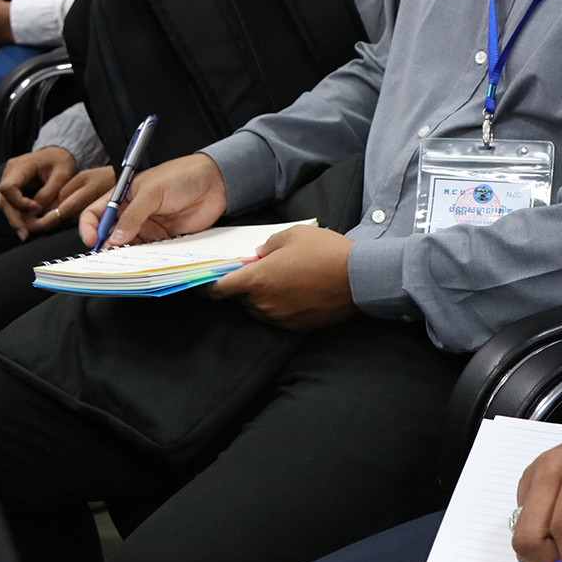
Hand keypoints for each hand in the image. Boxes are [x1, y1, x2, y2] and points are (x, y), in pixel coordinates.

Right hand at [0, 147, 113, 239]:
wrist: (58, 153)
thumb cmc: (61, 161)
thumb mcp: (63, 174)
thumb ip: (49, 192)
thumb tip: (36, 211)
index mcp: (21, 165)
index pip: (8, 187)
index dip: (20, 202)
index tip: (37, 208)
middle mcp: (10, 172)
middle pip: (2, 199)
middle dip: (14, 218)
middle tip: (25, 234)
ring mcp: (8, 179)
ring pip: (3, 203)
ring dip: (14, 218)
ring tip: (26, 232)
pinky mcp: (12, 186)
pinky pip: (9, 203)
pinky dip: (17, 214)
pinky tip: (26, 224)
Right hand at [81, 151, 225, 247]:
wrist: (216, 182)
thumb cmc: (182, 176)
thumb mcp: (152, 191)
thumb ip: (133, 215)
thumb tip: (114, 237)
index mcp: (123, 196)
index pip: (96, 214)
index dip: (90, 227)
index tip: (92, 240)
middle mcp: (133, 213)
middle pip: (110, 234)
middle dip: (106, 246)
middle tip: (108, 257)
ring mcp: (148, 227)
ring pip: (129, 246)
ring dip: (125, 255)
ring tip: (126, 261)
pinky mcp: (164, 238)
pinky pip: (149, 251)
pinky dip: (144, 258)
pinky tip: (144, 262)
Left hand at [207, 224, 355, 329]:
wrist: (359, 277)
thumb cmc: (325, 251)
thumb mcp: (294, 234)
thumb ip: (268, 245)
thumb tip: (259, 255)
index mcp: (257, 280)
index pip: (219, 289)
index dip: (208, 287)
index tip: (203, 284)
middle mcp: (263, 303)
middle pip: (239, 299)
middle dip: (242, 287)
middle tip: (257, 272)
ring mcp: (280, 317)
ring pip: (258, 309)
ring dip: (261, 297)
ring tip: (280, 282)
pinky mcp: (296, 327)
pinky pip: (278, 317)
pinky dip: (279, 306)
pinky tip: (295, 293)